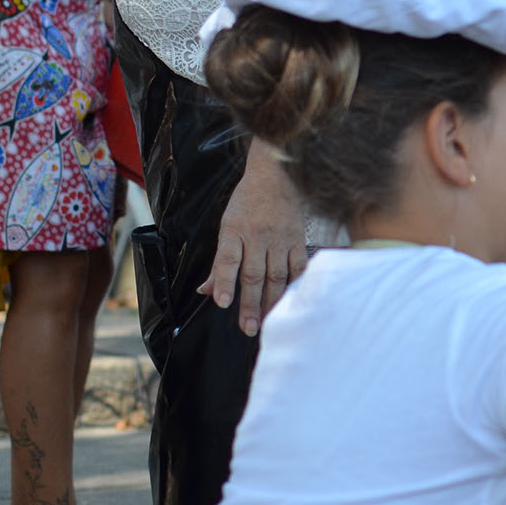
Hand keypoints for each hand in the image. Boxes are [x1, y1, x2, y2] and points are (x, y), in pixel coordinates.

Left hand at [200, 145, 306, 336]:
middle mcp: (257, 236)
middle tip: (248, 328)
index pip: (228, 260)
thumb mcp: (226, 226)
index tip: (223, 303)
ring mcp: (280, 239)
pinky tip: (293, 302)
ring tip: (267, 321)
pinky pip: (298, 267)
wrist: (275, 176)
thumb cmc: (247, 203)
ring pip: (276, 276)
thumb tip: (206, 291)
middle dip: (250, 303)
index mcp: (234, 231)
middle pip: (253, 275)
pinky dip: (296, 285)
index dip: (225, 282)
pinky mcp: (297, 240)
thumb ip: (220, 262)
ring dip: (272, 301)